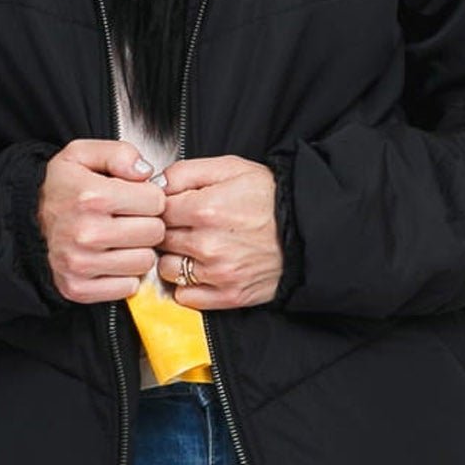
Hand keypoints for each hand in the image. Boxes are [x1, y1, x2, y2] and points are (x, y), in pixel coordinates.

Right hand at [36, 140, 166, 304]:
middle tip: (127, 219)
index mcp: (92, 196)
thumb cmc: (58, 187)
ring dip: (136, 251)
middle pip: (154, 232)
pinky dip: (123, 276)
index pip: (156, 201)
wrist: (23, 221)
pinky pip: (127, 288)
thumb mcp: (81, 154)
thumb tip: (146, 173)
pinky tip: (109, 260)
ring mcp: (81, 264)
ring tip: (118, 239)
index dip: (149, 197)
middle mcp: (87, 233)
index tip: (135, 198)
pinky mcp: (78, 288)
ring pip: (144, 262)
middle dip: (146, 223)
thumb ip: (119, 153)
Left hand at [153, 154, 282, 310]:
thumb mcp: (231, 168)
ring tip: (192, 247)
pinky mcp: (228, 296)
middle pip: (160, 240)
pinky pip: (185, 296)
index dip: (163, 207)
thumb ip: (186, 172)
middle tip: (185, 225)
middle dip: (168, 231)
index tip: (174, 207)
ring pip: (167, 269)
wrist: (308, 229)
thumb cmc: (270, 197)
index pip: (158, 211)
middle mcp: (208, 244)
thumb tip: (157, 185)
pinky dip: (187, 285)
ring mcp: (218, 273)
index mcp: (205, 209)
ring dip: (174, 258)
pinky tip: (200, 269)